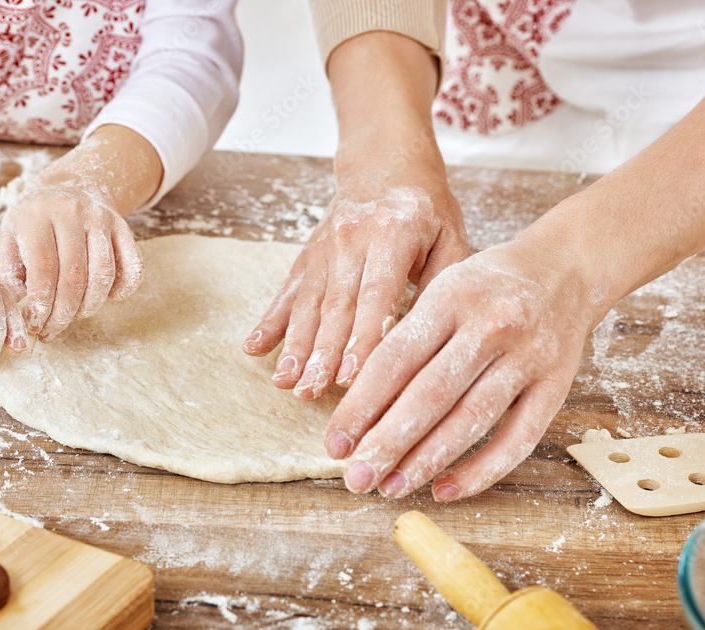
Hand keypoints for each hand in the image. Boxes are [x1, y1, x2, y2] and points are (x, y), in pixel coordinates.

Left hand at [0, 186, 144, 340]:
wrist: (69, 188)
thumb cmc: (34, 224)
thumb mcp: (10, 238)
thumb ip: (8, 272)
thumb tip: (15, 308)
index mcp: (36, 214)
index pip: (43, 267)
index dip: (41, 302)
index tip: (35, 323)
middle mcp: (71, 211)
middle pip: (74, 275)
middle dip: (63, 313)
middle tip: (52, 330)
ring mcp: (101, 218)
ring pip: (103, 275)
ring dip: (89, 306)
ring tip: (74, 316)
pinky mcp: (124, 227)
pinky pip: (133, 267)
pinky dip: (122, 290)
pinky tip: (106, 298)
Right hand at [242, 167, 470, 400]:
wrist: (386, 162)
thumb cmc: (427, 207)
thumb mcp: (451, 235)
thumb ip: (443, 282)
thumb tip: (430, 335)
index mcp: (393, 234)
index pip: (376, 293)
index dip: (362, 336)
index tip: (352, 374)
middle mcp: (351, 240)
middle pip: (335, 306)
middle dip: (321, 354)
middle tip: (311, 392)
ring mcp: (325, 248)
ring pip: (308, 303)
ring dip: (294, 346)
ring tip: (286, 382)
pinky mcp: (308, 255)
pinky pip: (287, 292)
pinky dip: (269, 322)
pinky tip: (253, 348)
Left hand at [323, 240, 594, 501]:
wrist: (566, 268)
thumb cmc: (487, 285)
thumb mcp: (442, 288)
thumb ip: (406, 337)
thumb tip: (359, 405)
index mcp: (452, 296)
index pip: (396, 359)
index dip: (361, 405)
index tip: (335, 442)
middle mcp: (492, 326)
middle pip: (431, 395)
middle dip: (388, 442)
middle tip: (356, 478)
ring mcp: (528, 358)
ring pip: (472, 420)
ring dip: (427, 461)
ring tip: (391, 487)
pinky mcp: (556, 387)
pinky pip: (518, 439)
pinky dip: (481, 470)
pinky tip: (446, 489)